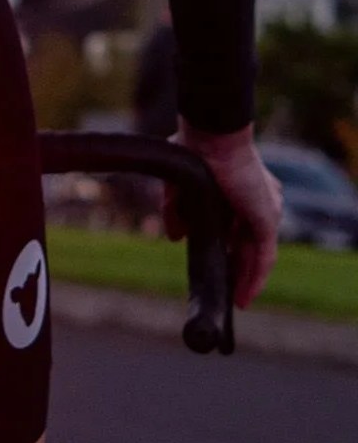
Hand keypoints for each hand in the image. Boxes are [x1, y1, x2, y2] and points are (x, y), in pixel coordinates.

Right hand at [165, 121, 282, 309]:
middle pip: (250, 246)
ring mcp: (265, 210)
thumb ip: (177, 214)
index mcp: (242, 191)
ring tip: (238, 303)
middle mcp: (259, 201)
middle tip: (228, 294)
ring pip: (258, 255)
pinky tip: (244, 298)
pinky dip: (255, 279)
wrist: (210, 138)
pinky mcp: (266, 219)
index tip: (219, 271)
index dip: (230, 252)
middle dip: (240, 271)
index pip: (240, 229)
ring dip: (248, 281)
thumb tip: (177, 238)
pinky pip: (263, 258)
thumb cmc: (195, 152)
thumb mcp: (180, 192)